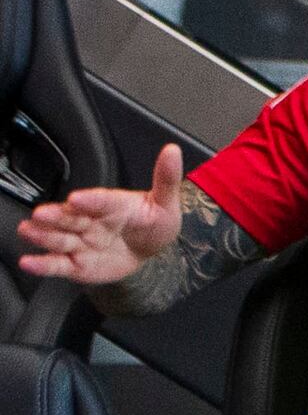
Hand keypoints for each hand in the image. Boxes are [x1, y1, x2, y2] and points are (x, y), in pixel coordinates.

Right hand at [17, 142, 183, 284]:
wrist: (148, 250)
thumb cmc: (153, 223)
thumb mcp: (165, 202)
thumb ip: (166, 178)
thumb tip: (173, 150)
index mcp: (111, 204)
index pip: (101, 200)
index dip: (90, 200)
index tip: (77, 198)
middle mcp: (90, 221)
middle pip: (72, 218)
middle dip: (57, 216)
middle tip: (42, 213)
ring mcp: (82, 242)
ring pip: (60, 238)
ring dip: (43, 235)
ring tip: (28, 230)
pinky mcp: (77, 264)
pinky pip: (58, 265)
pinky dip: (43, 265)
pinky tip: (30, 262)